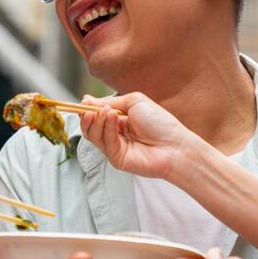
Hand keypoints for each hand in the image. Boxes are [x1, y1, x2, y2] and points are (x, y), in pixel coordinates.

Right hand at [79, 92, 211, 179]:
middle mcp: (115, 133)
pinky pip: (104, 142)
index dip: (88, 108)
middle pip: (90, 126)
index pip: (96, 114)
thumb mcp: (134, 102)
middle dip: (87, 115)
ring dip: (96, 120)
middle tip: (87, 107)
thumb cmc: (159, 122)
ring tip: (105, 111)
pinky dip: (107, 128)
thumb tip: (86, 100)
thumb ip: (110, 101)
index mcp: (119, 119)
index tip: (83, 101)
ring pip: (93, 135)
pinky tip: (113, 117)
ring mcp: (114, 147)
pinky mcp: (115, 158)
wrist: (174, 145)